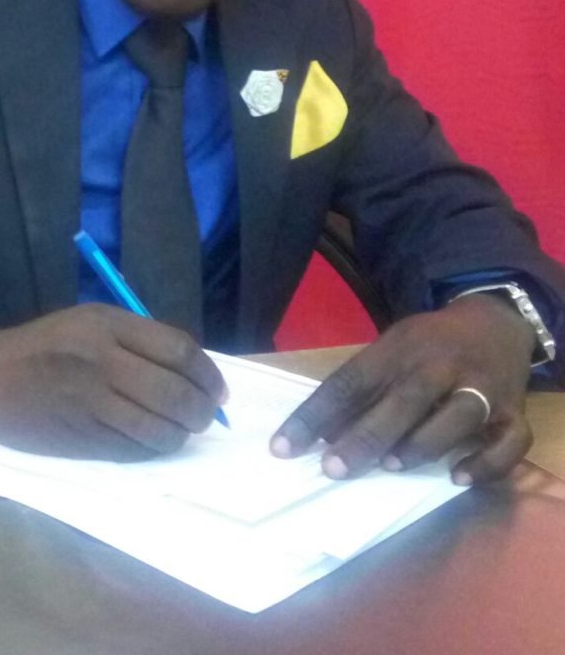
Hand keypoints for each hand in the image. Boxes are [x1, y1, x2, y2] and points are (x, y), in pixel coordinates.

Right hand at [0, 304, 227, 460]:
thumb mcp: (88, 322)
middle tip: (206, 415)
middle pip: (176, 393)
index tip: (217, 388)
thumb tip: (193, 370)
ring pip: (160, 429)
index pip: (179, 350)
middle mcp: (102, 361)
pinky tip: (150, 441)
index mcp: (106, 325)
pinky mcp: (80, 439)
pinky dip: (152, 449)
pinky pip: (134, 450)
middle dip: (203, 410)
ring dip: (182, 434)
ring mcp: (91, 403)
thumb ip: (137, 340)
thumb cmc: (42, 346)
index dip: (208, 374)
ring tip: (181, 431)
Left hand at [270, 295, 536, 483]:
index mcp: (399, 348)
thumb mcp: (390, 349)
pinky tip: (457, 477)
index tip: (283, 446)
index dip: (315, 415)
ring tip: (392, 467)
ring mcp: (483, 388)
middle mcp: (440, 366)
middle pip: (403, 400)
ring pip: (458, 416)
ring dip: (423, 443)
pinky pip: (510, 441)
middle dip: (366, 435)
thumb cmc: (427, 345)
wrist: (494, 322)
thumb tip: (321, 433)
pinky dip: (486, 462)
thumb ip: (362, 388)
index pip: (350, 381)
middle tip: (333, 467)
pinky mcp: (517, 412)